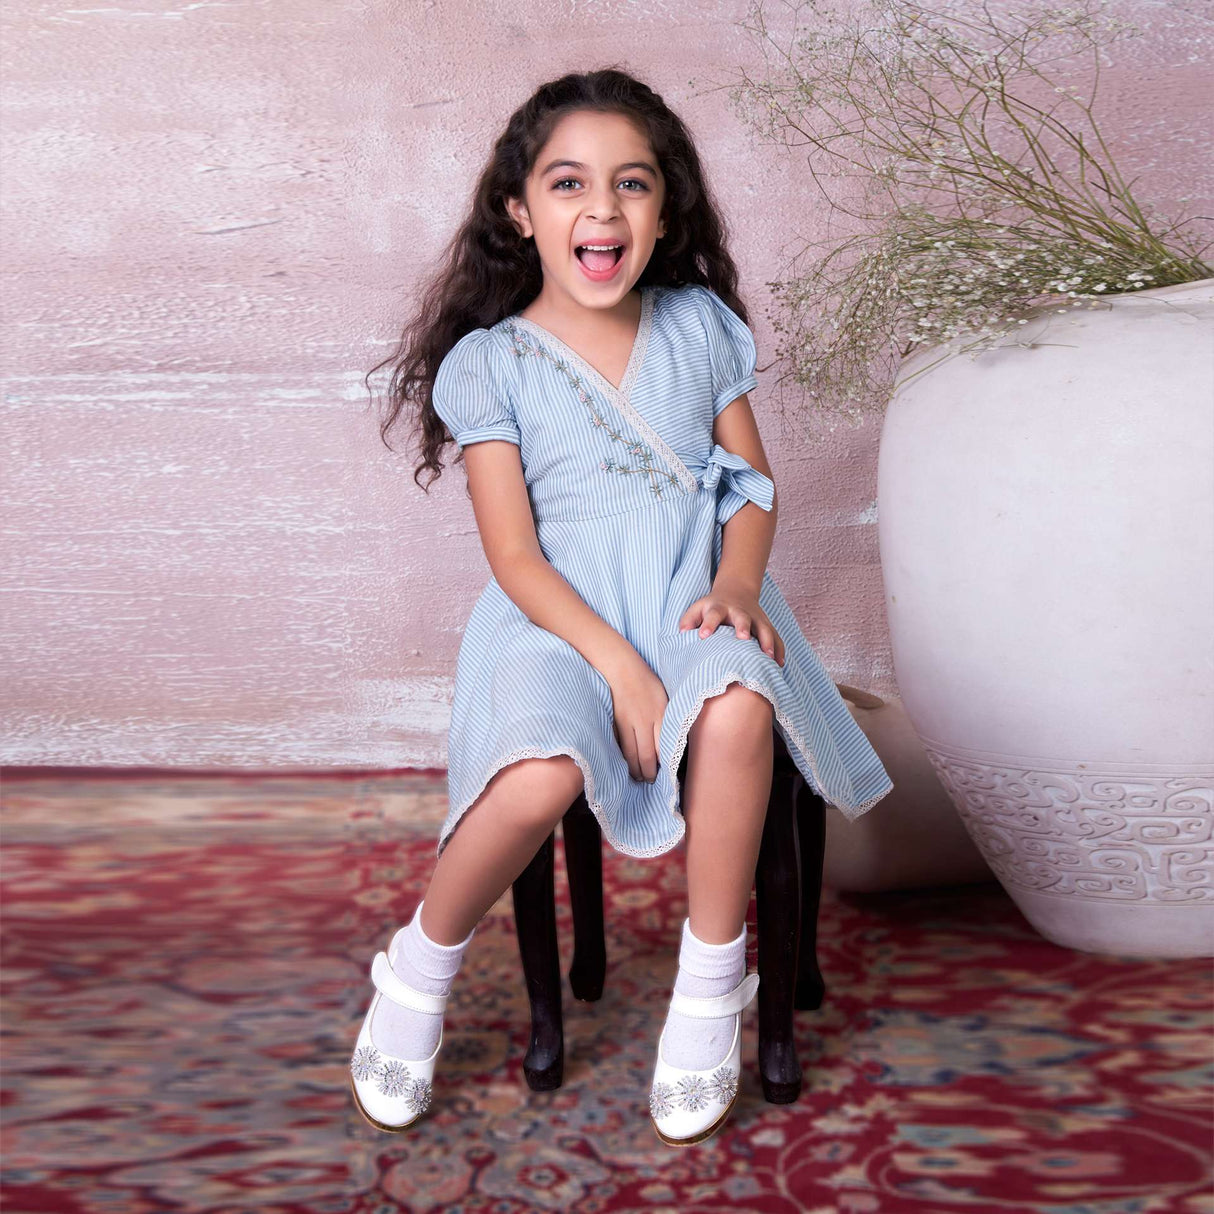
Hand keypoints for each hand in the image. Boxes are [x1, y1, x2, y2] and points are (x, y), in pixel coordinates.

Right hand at [604, 652, 668, 782]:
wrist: (622, 667)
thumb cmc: (646, 681)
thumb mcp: (665, 698)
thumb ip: (666, 719)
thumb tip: (667, 741)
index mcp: (662, 715)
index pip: (664, 748)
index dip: (663, 765)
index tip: (664, 773)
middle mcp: (646, 721)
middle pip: (647, 756)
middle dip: (648, 773)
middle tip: (649, 780)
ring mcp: (629, 723)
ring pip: (631, 754)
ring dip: (634, 770)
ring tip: (637, 777)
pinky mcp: (616, 722)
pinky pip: (620, 745)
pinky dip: (623, 757)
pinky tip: (626, 763)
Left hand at [679, 577, 785, 665]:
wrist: (736, 591)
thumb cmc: (712, 607)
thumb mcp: (698, 608)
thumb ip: (689, 620)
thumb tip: (682, 634)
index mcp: (719, 608)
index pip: (713, 614)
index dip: (709, 624)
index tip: (703, 635)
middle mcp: (739, 612)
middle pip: (742, 618)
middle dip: (743, 627)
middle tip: (743, 638)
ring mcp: (755, 618)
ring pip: (764, 628)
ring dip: (767, 641)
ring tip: (768, 657)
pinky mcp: (766, 624)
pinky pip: (775, 637)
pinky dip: (779, 649)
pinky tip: (779, 664)